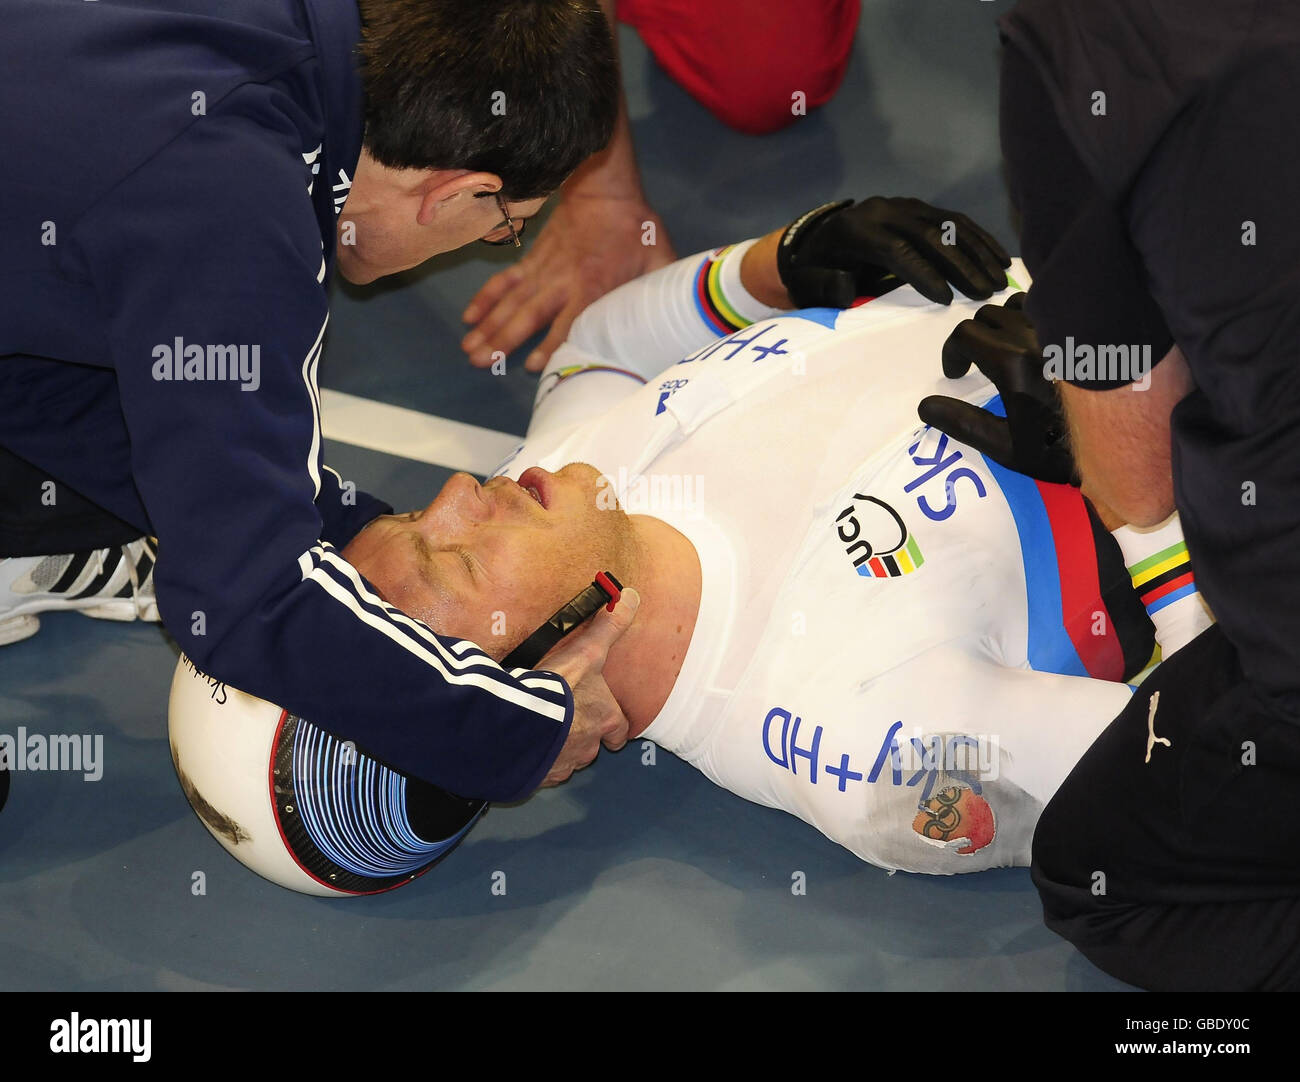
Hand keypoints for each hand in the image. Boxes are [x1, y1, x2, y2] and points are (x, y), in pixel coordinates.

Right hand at [461, 193, 675, 371]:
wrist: (605, 188)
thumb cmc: (636, 229)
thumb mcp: (659, 259)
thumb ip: (663, 292)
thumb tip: (682, 320)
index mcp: (593, 285)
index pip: (569, 321)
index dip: (551, 344)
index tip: (535, 366)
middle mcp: (562, 281)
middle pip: (528, 316)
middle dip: (503, 340)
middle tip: (480, 363)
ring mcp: (543, 271)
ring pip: (511, 302)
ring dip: (489, 327)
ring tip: (469, 350)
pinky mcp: (532, 260)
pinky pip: (505, 282)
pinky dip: (486, 299)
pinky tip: (470, 318)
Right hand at [534, 587, 639, 786]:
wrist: (522, 721)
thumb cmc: (560, 687)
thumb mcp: (587, 651)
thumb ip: (609, 626)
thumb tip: (633, 596)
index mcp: (604, 719)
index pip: (619, 732)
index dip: (614, 729)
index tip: (609, 727)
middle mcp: (588, 746)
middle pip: (591, 748)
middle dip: (581, 737)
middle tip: (566, 723)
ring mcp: (563, 764)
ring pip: (566, 761)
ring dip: (558, 750)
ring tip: (541, 733)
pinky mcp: (539, 776)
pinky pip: (541, 772)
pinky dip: (535, 763)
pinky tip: (524, 748)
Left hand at [777, 196, 1010, 307]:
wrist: (816, 240)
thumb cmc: (815, 269)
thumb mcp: (808, 282)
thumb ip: (825, 286)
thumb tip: (848, 287)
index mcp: (857, 230)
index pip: (896, 249)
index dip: (923, 273)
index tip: (946, 300)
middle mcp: (885, 210)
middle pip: (930, 235)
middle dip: (961, 265)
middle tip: (985, 294)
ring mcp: (905, 206)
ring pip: (949, 224)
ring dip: (978, 252)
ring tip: (999, 281)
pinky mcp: (920, 209)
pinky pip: (955, 220)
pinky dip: (979, 240)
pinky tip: (1000, 259)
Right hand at [917, 293, 1078, 484]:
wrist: (1118, 447)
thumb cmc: (1057, 450)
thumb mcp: (1004, 446)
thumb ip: (962, 423)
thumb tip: (926, 406)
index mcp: (1013, 363)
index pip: (965, 334)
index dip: (952, 352)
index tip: (956, 373)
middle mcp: (1037, 337)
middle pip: (986, 316)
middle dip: (974, 340)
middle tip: (977, 366)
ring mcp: (1062, 330)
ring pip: (1015, 305)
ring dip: (1001, 324)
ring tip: (1005, 350)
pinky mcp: (1081, 330)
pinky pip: (1048, 305)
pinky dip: (1032, 316)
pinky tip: (1034, 341)